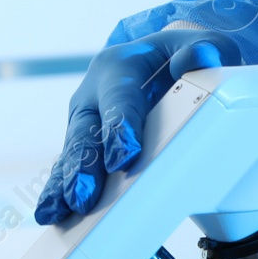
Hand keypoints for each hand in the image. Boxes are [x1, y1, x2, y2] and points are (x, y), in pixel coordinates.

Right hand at [35, 28, 241, 224]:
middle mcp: (94, 93)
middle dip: (85, 165)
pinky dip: (61, 189)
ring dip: (67, 183)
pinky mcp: (86, 143)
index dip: (121, 127)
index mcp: (119, 66)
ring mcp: (86, 120)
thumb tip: (197, 58)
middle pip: (87, 131)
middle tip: (85, 195)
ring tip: (61, 210)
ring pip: (73, 153)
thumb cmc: (184, 56)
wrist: (165, 62)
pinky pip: (70, 167)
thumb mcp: (203, 45)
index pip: (121, 97)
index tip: (125, 157)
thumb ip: (203, 51)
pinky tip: (54, 213)